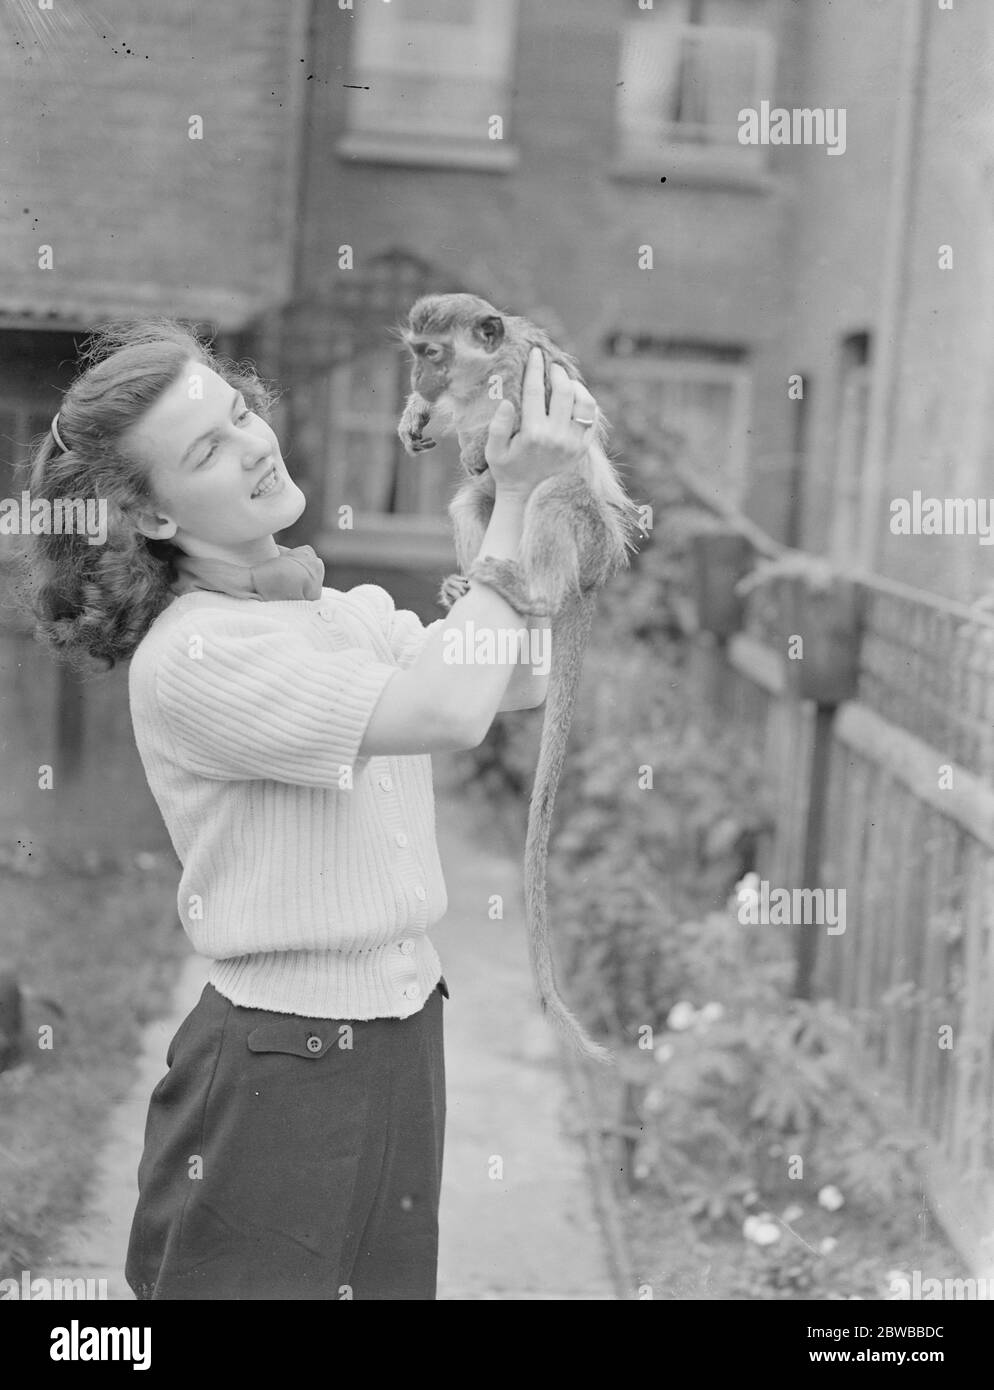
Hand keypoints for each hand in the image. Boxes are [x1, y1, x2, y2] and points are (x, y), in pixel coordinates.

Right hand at [485, 346, 597, 496]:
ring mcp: (573, 443)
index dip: (535, 368)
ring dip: (576, 387)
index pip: (536, 391)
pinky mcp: (583, 449)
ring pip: (585, 403)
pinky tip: (575, 398)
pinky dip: (586, 404)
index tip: (535, 353)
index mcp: (534, 434)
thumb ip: (498, 426)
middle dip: (558, 373)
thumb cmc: (507, 471)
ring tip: (565, 381)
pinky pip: (592, 418)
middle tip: (551, 366)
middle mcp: (557, 437)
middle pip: (564, 391)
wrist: (528, 497)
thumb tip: (507, 401)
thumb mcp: (493, 451)